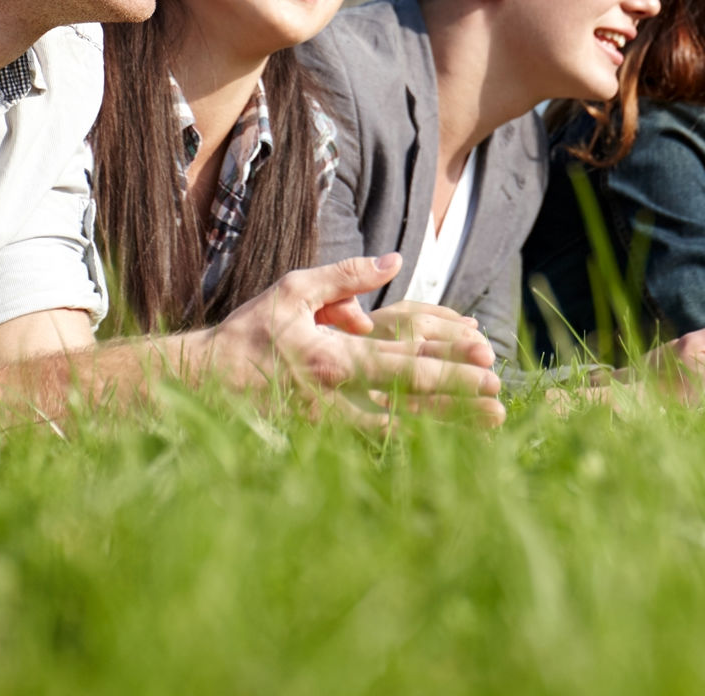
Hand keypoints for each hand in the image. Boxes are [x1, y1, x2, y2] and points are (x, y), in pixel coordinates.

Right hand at [199, 255, 504, 425]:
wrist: (204, 383)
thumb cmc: (250, 331)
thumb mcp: (294, 289)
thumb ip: (346, 276)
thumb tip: (394, 259)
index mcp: (335, 357)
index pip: (405, 362)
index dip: (451, 365)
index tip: (488, 365)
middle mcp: (339, 397)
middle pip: (412, 399)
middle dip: (459, 400)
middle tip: (500, 404)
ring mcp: (331, 425)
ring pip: (401, 427)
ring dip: (445, 427)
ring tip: (484, 428)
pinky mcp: (323, 440)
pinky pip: (375, 443)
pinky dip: (411, 442)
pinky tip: (439, 444)